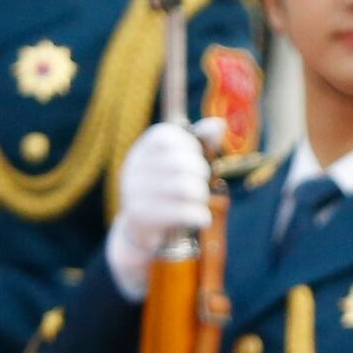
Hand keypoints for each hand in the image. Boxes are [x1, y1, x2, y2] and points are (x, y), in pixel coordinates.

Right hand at [104, 119, 223, 300]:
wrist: (141, 229)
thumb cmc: (170, 190)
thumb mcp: (184, 163)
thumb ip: (202, 141)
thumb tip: (219, 123)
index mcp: (142, 149)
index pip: (168, 135)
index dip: (190, 146)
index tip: (196, 158)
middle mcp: (133, 167)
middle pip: (181, 163)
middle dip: (201, 174)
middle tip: (201, 184)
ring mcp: (133, 192)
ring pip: (185, 188)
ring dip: (202, 196)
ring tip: (200, 201)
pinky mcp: (141, 216)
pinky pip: (184, 213)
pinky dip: (201, 216)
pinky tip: (201, 219)